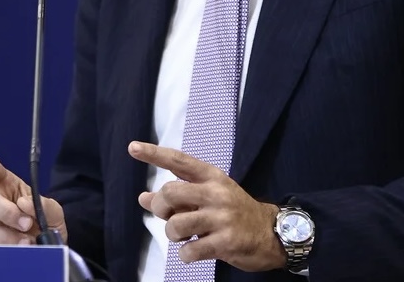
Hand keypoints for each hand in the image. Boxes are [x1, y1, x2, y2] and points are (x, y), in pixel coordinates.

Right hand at [0, 145, 67, 245]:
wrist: (46, 251)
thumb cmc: (45, 226)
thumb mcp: (54, 212)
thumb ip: (45, 205)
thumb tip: (23, 203)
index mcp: (6, 187)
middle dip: (5, 212)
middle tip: (26, 224)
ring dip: (3, 236)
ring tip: (25, 244)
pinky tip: (9, 253)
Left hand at [129, 141, 285, 271]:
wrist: (271, 233)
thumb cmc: (233, 212)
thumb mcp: (208, 196)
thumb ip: (177, 197)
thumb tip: (143, 198)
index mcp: (211, 177)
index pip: (178, 161)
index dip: (154, 154)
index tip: (132, 147)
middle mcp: (216, 193)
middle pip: (170, 193)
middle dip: (161, 208)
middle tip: (169, 216)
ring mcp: (222, 217)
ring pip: (176, 225)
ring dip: (173, 235)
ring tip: (185, 237)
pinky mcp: (227, 242)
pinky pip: (190, 250)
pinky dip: (185, 255)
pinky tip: (194, 251)